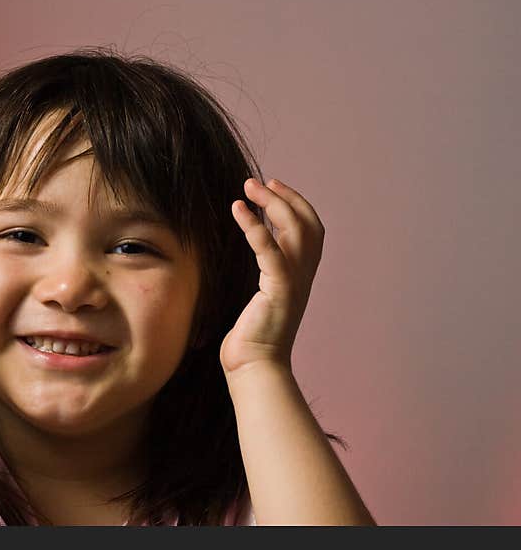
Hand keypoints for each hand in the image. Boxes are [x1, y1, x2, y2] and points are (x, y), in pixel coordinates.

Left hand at [220, 178, 324, 380]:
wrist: (256, 368)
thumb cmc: (252, 338)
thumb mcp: (261, 298)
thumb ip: (264, 274)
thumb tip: (252, 254)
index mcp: (301, 277)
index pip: (310, 230)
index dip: (295, 204)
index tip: (273, 187)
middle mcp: (303, 276)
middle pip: (307, 224)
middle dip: (284, 197)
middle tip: (256, 182)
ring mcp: (294, 283)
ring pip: (294, 230)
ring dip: (272, 203)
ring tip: (248, 188)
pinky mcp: (279, 290)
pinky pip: (270, 250)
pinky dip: (256, 225)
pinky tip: (239, 210)